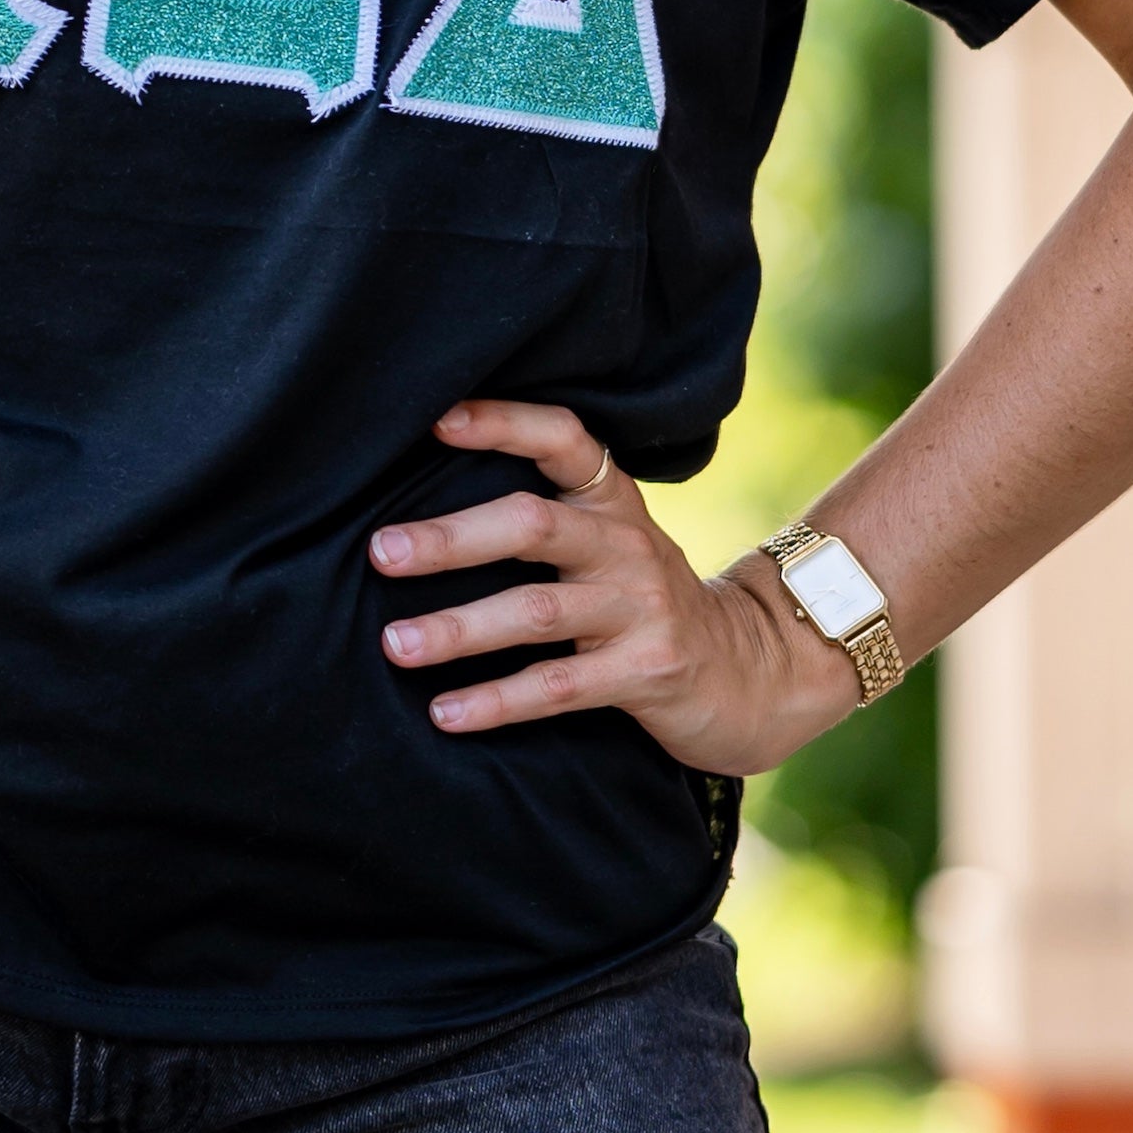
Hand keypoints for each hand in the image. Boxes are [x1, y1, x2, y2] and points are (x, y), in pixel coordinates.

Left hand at [371, 398, 866, 775]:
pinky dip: (497, 700)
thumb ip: (542, 522)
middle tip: (381, 552)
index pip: (562, 438)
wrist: (751, 673)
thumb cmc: (645, 603)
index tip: (435, 420)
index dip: (504, 423)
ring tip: (395, 644)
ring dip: (459, 628)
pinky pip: (559, 687)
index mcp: (611, 501)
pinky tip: (445, 712)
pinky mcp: (648, 671)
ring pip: (538, 611)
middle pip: (533, 524)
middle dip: (452, 539)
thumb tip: (413, 517)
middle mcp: (627, 544)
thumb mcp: (609, 546)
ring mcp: (642, 607)